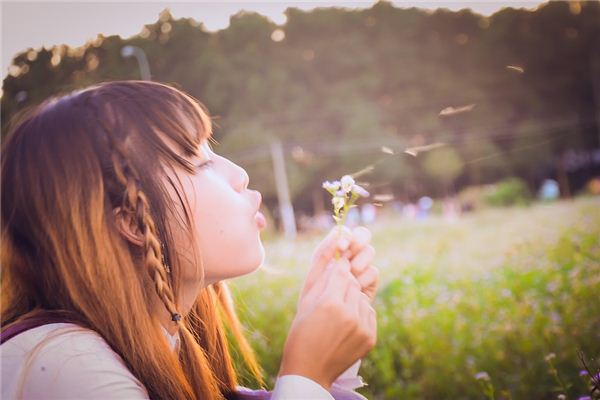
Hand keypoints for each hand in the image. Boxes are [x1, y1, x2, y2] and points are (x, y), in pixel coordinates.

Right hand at [279, 257, 376, 389]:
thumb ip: (321, 278)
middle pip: (354, 284)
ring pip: (362, 298)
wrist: (309, 370)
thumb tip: (336, 258)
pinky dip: (360, 314)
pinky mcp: (370, 338)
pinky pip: (369, 314)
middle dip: (345, 284)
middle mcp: (349, 315)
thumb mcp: (305, 303)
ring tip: (339, 312)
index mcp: (329, 303)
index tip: (340, 264)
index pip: (342, 272)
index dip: (340, 267)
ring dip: (353, 300)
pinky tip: (347, 323)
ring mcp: (361, 328)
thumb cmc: (301, 333)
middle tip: (335, 292)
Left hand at [301, 226, 379, 304]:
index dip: (347, 235)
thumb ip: (323, 252)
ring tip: (351, 274)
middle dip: (358, 242)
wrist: (323, 320)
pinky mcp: (370, 282)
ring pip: (369, 251)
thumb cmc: (314, 296)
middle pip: (363, 235)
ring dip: (360, 261)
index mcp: (335, 249)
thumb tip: (336, 233)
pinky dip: (364, 278)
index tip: (341, 246)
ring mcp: (361, 266)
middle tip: (349, 253)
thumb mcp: (315, 272)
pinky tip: (356, 287)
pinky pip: (373, 272)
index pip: (346, 231)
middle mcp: (350, 254)